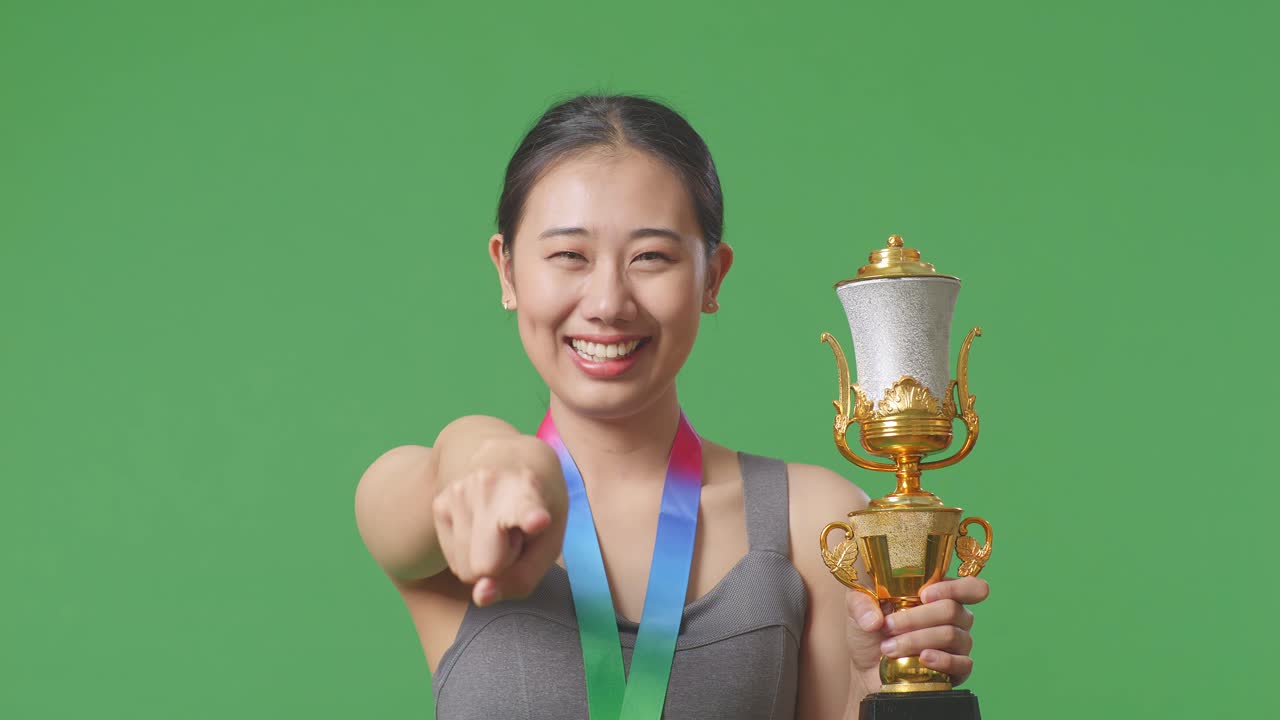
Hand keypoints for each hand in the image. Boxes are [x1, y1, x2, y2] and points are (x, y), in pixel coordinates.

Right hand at [432, 435, 567, 607]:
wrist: (504, 454)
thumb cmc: (537, 505)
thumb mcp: (551, 540)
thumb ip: (524, 577)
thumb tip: (480, 596)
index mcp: (528, 490)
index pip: (525, 509)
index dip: (530, 518)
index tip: (538, 521)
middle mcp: (489, 487)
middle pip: (486, 568)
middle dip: (503, 565)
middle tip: (516, 537)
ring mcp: (458, 493)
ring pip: (467, 571)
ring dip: (487, 559)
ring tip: (500, 528)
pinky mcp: (439, 504)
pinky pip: (455, 563)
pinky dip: (471, 554)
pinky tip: (483, 526)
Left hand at [846, 576, 990, 690]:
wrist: (867, 666)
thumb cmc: (870, 629)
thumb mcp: (858, 608)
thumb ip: (861, 604)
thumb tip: (874, 621)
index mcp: (938, 594)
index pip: (970, 587)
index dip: (954, 588)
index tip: (924, 595)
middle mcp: (954, 617)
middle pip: (952, 610)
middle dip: (916, 618)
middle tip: (888, 625)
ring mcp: (958, 644)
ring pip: (952, 635)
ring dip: (917, 640)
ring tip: (888, 647)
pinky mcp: (956, 670)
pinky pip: (962, 664)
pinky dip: (941, 660)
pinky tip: (922, 659)